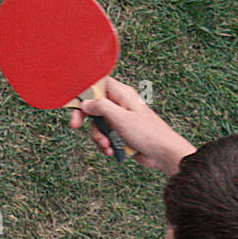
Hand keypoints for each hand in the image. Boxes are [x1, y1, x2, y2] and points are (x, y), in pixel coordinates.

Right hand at [68, 77, 195, 173]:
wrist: (163, 153)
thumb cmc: (147, 132)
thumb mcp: (120, 118)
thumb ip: (101, 107)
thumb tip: (85, 103)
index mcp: (122, 94)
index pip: (98, 85)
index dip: (85, 93)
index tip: (75, 104)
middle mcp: (120, 104)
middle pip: (94, 106)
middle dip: (86, 119)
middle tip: (75, 126)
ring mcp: (120, 119)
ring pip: (98, 124)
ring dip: (98, 137)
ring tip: (107, 145)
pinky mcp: (121, 133)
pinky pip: (105, 136)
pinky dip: (105, 144)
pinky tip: (111, 151)